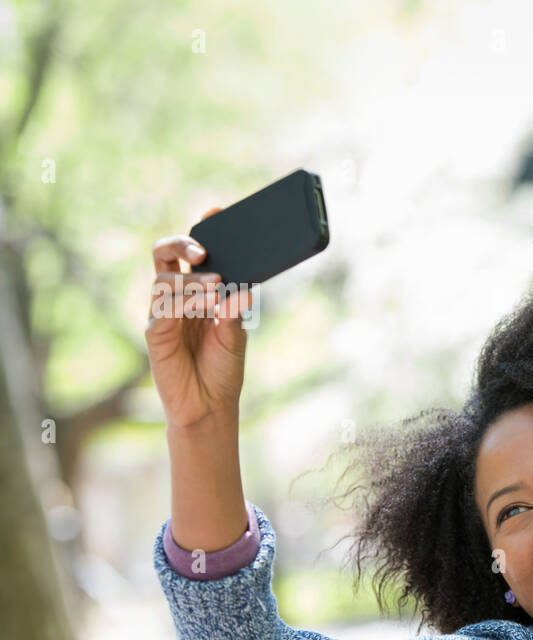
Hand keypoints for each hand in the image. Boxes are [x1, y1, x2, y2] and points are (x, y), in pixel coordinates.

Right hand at [146, 207, 253, 429]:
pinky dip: (186, 301)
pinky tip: (206, 304)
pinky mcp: (156, 333)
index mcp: (197, 292)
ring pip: (166, 278)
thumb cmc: (223, 370)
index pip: (192, 252)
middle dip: (182, 242)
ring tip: (217, 286)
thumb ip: (237, 307)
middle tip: (204, 247)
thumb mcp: (236, 334)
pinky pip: (164, 308)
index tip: (217, 210)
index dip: (201, 229)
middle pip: (166, 253)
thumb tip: (246, 284)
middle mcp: (177, 297)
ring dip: (193, 278)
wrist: (211, 407)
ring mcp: (163, 313)